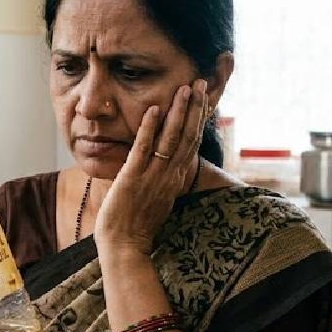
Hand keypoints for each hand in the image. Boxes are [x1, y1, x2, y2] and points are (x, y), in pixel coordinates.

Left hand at [93, 79, 208, 254]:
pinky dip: (149, 129)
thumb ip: (165, 181)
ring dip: (179, 112)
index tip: (206, 98)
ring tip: (185, 88)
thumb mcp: (158, 199)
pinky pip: (143, 149)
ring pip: (171, 139)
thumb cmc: (137, 226)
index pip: (192, 143)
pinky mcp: (133, 178)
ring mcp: (153, 177)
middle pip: (188, 136)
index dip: (199, 119)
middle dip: (195, 108)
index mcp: (175, 180)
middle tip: (201, 83)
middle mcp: (169, 176)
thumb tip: (169, 168)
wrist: (125, 247)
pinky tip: (153, 110)